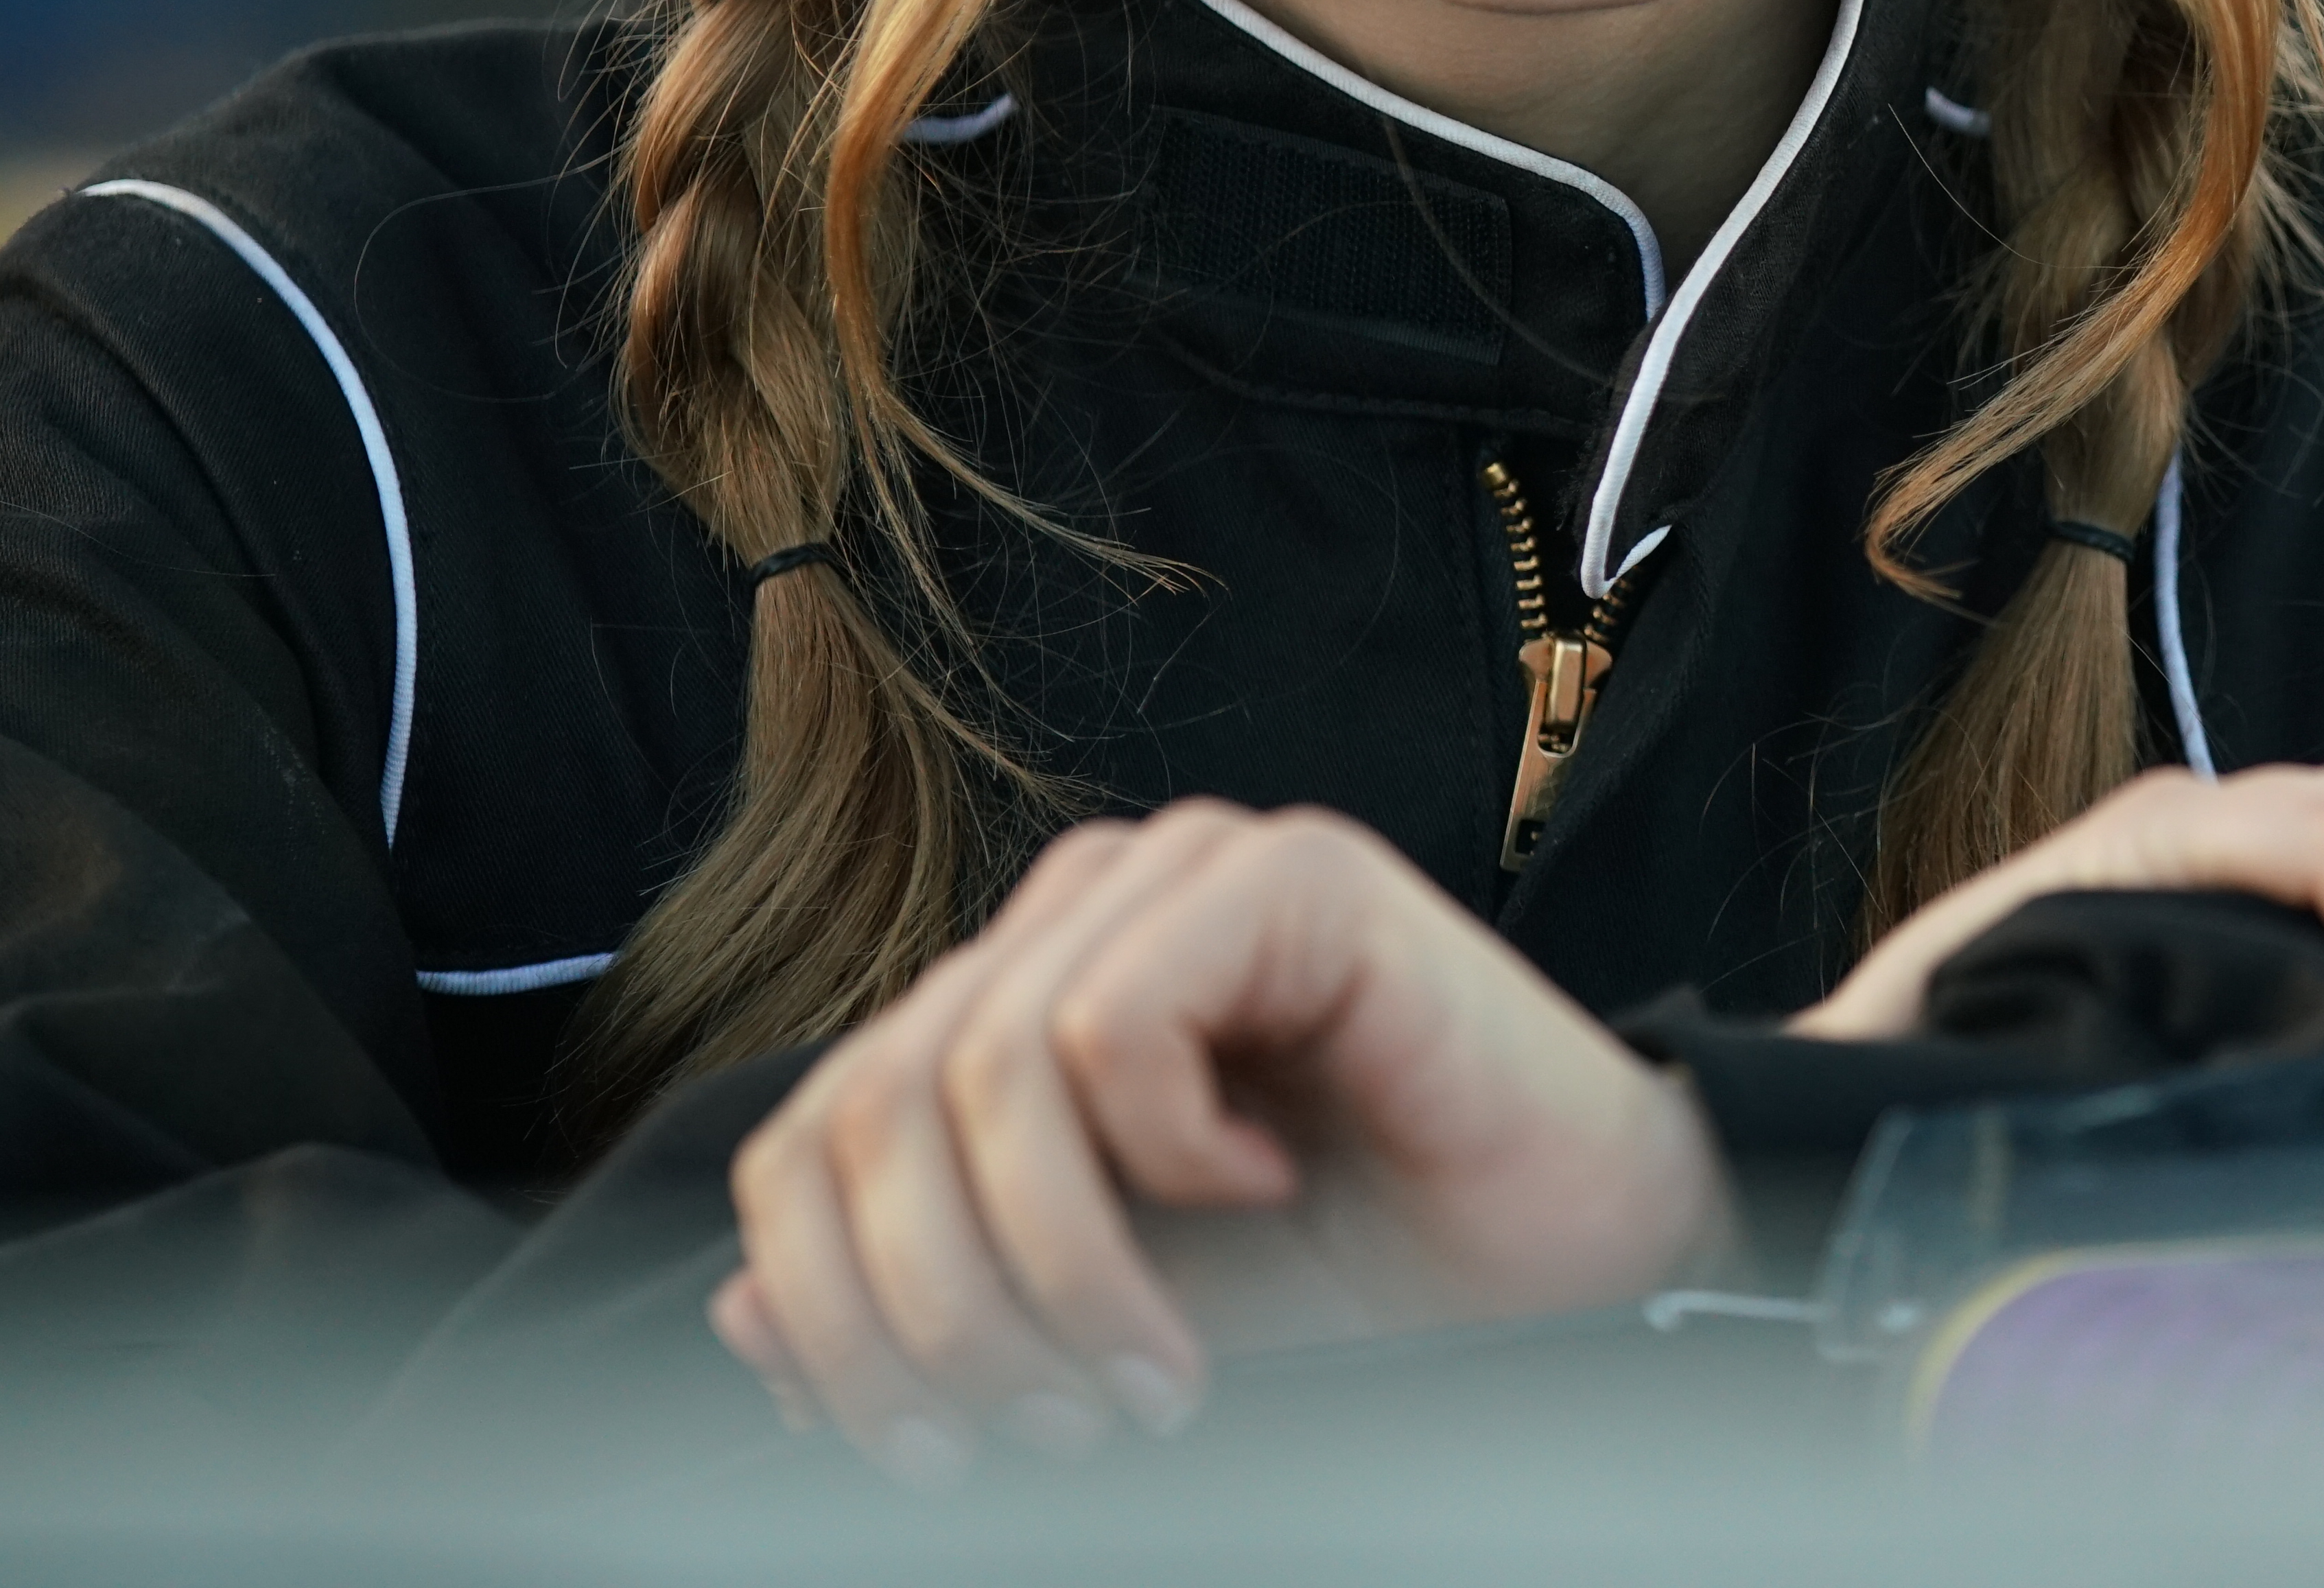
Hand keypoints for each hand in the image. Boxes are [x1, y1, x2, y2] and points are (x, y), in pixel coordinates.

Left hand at [710, 799, 1731, 1482]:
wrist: (1578, 1254)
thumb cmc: (1358, 1276)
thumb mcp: (1100, 1325)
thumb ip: (933, 1310)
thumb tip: (745, 1313)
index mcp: (1007, 1003)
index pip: (805, 1137)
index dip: (829, 1313)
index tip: (933, 1452)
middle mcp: (1073, 916)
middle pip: (873, 1111)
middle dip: (940, 1316)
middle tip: (1059, 1425)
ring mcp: (1179, 872)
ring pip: (981, 1075)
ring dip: (1058, 1267)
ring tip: (1156, 1361)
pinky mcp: (1286, 872)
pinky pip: (1117, 1025)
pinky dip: (1170, 1155)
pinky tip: (1264, 1187)